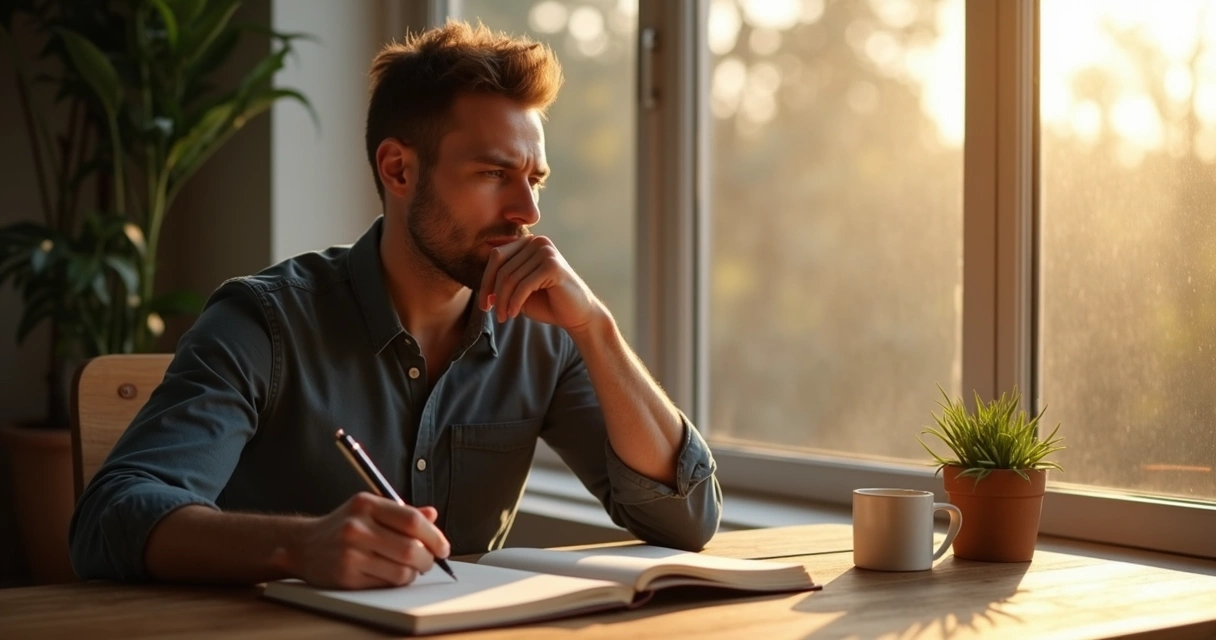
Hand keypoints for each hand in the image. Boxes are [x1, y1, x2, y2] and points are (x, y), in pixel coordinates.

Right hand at [273, 493, 450, 588]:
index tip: (443, 547)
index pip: (412, 520)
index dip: (435, 536)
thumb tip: (432, 515)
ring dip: (414, 572)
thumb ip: (402, 513)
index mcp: (366, 504)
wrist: (303, 545)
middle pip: (410, 548)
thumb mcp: (370, 510)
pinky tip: (393, 574)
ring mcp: (350, 552)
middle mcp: (357, 526)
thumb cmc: (344, 526)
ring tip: (411, 568)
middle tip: (430, 561)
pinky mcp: (347, 575)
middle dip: (428, 558)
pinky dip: (398, 581)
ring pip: (402, 570)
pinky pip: (387, 583)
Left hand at [478, 235, 604, 330]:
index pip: (497, 256)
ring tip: (503, 317)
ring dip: (504, 301)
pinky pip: (523, 285)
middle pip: (502, 266)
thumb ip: (503, 278)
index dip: (486, 280)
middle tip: (492, 312)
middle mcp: (538, 242)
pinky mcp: (552, 265)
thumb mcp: (519, 288)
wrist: (577, 315)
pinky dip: (514, 302)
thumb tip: (477, 274)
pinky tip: (513, 314)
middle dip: (493, 292)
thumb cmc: (547, 303)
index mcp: (529, 243)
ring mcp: (546, 251)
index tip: (484, 303)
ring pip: (511, 277)